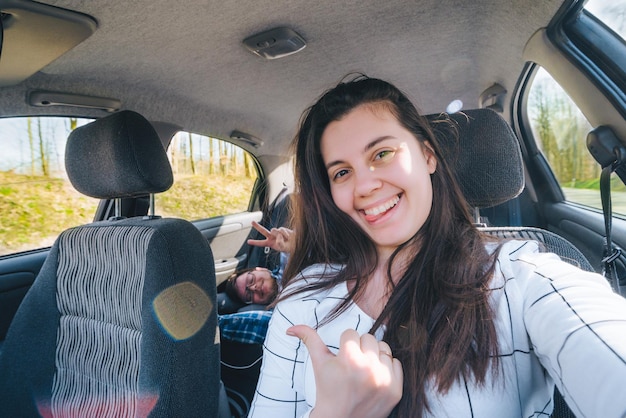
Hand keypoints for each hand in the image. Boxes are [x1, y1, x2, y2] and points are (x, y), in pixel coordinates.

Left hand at [247, 220, 293, 253]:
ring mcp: (276, 232)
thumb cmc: (288, 247)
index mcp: (270, 243)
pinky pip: (281, 230)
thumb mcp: (283, 248)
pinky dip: (285, 234)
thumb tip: (278, 235)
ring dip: (279, 235)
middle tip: (252, 222)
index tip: (248, 241)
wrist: (295, 243)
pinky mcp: (282, 229)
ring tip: (285, 239)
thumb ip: (280, 243)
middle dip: (257, 226)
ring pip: (274, 230)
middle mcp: (272, 237)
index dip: (255, 242)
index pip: (261, 243)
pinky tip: (288, 237)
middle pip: (263, 231)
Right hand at [287, 325, 402, 417]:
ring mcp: (384, 380)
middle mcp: (368, 368)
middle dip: (360, 348)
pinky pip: (396, 363)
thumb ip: (308, 340)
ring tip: (364, 371)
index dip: (345, 345)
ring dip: (374, 356)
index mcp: (349, 359)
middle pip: (369, 338)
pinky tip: (374, 378)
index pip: (351, 333)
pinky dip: (387, 368)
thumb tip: (291, 328)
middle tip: (352, 366)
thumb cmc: (327, 390)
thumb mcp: (318, 364)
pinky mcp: (395, 390)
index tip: (342, 359)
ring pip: (384, 348)